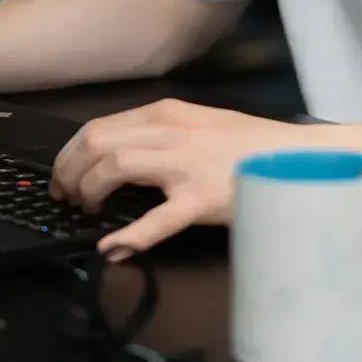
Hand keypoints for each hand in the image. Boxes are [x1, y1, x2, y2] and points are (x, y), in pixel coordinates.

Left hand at [50, 98, 316, 259]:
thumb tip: (119, 154)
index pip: (98, 127)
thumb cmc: (251, 145)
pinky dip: (129, 235)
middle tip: (64, 198)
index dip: (70, 154)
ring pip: (114, 167)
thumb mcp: (200, 124)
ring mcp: (185, 164)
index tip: (63, 175)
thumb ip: (162, 134)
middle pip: (95, 143)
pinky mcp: (201, 198)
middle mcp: (170, 131)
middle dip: (68, 172)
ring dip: (88, 192)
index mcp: (166, 114)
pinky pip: (157, 219)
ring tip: (87, 212)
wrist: (298, 157)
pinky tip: (112, 247)